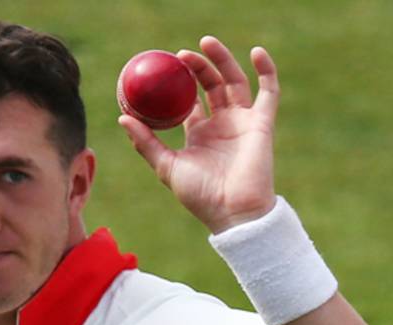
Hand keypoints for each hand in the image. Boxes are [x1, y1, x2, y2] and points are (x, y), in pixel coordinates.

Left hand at [118, 36, 278, 234]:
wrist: (232, 212)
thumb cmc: (199, 195)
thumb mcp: (166, 167)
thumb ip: (146, 142)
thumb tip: (123, 117)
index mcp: (198, 133)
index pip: (189, 101)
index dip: (178, 84)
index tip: (163, 68)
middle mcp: (221, 124)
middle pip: (211, 85)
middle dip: (197, 67)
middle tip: (181, 55)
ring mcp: (242, 122)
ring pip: (234, 81)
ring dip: (223, 60)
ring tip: (206, 43)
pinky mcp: (262, 123)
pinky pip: (269, 91)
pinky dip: (266, 70)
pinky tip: (255, 52)